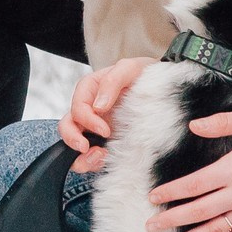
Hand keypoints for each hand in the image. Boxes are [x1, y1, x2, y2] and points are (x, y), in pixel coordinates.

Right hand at [59, 58, 154, 172]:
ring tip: (101, 157)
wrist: (164, 88)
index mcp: (89, 90)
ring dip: (82, 156)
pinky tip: (107, 159)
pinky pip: (90, 157)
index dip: (87, 121)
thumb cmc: (144, 74)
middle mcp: (88, 110)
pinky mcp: (105, 142)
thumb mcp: (130, 69)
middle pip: (67, 127)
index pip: (78, 108)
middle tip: (86, 148)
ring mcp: (95, 128)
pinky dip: (94, 163)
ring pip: (74, 145)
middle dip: (73, 140)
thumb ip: (112, 81)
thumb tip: (98, 106)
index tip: (105, 130)